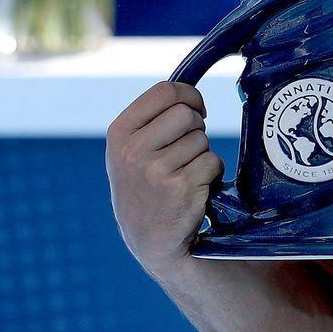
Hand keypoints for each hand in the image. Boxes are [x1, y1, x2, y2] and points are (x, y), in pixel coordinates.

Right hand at [106, 81, 224, 278]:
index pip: (164, 91)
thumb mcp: (131, 150)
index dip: (188, 96)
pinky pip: (213, 161)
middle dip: (195, 128)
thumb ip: (152, 119)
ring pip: (201, 138)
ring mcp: (156, 170)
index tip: (195, 108)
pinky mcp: (181, 187)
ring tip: (183, 174)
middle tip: (185, 150)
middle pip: (187, 113)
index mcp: (119, 133)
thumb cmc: (147, 187)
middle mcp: (133, 150)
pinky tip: (193, 189)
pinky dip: (211, 173)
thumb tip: (189, 93)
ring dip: (202, 154)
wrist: (151, 239)